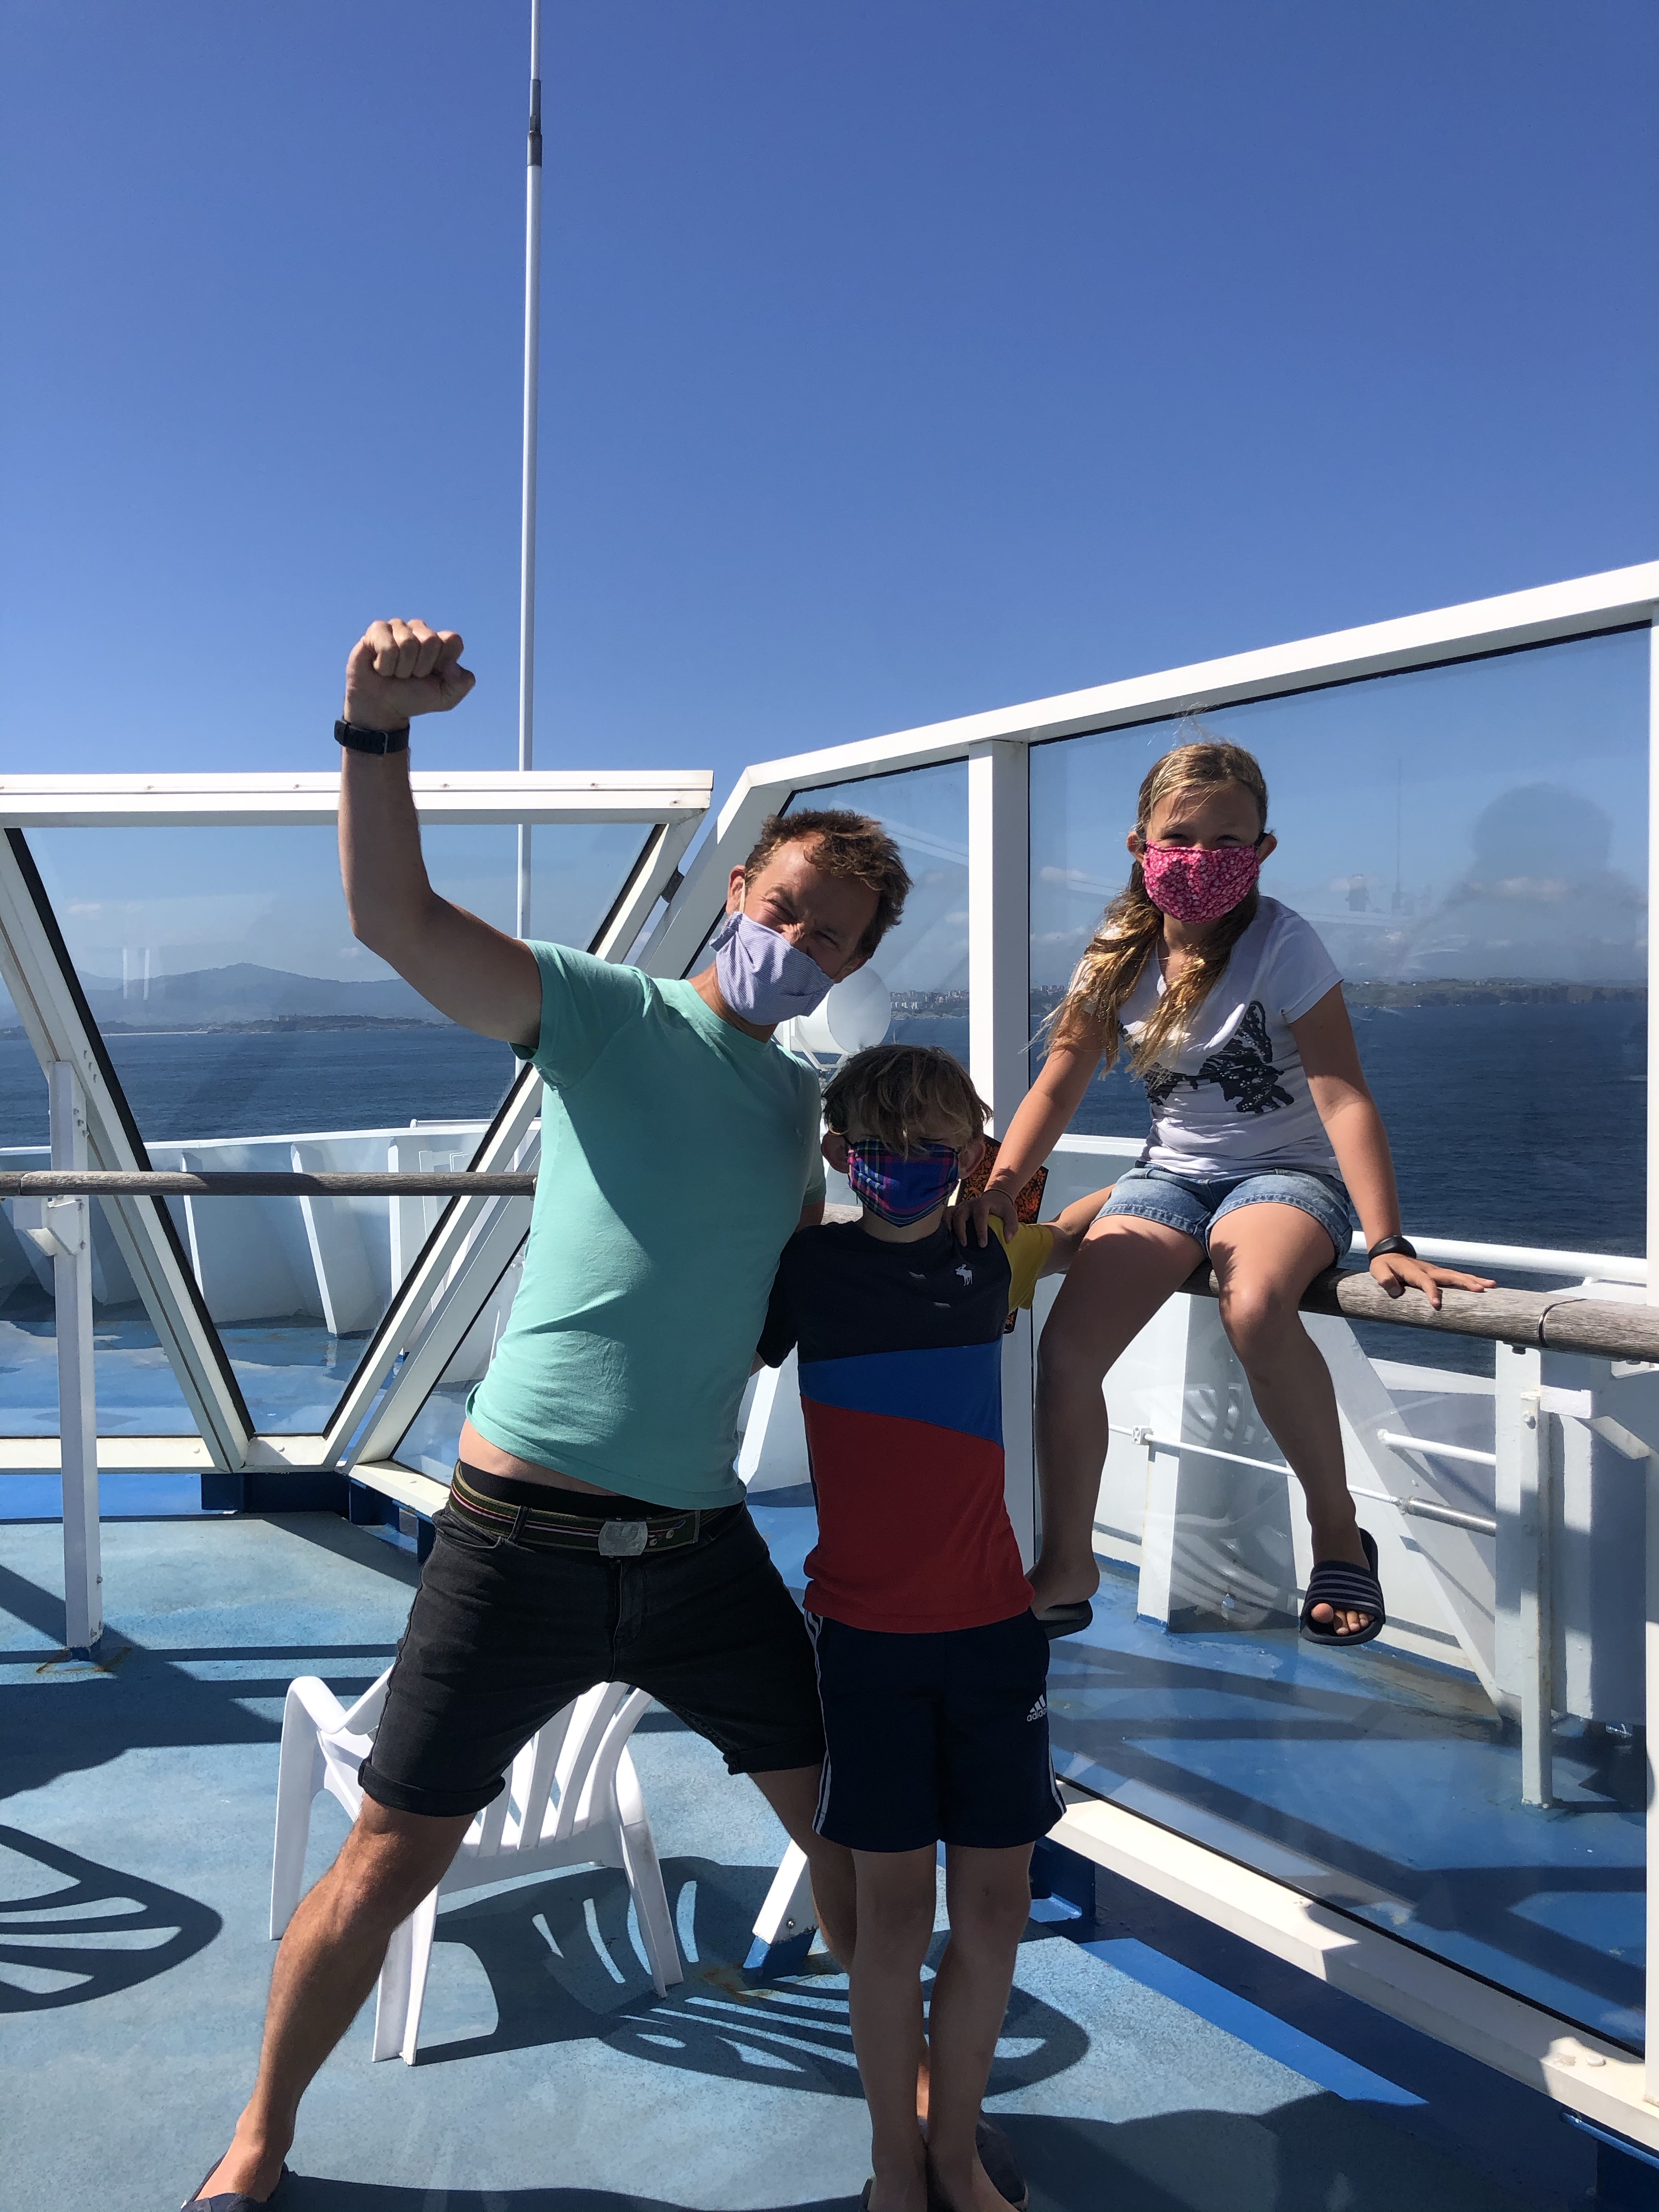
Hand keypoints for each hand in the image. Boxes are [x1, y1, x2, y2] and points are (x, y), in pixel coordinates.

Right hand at [343, 618, 474, 731]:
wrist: (382, 707)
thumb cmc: (413, 698)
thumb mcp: (445, 699)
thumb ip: (461, 684)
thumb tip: (452, 665)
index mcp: (441, 643)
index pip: (452, 640)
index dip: (442, 661)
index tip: (433, 674)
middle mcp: (421, 631)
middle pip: (430, 640)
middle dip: (420, 667)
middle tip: (411, 675)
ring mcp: (399, 627)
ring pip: (407, 643)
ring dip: (401, 668)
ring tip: (395, 672)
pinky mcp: (377, 630)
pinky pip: (387, 646)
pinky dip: (385, 665)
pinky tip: (380, 667)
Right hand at [949, 1183, 1019, 1247]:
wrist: (994, 1197)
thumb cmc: (1002, 1208)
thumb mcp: (1010, 1214)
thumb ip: (1011, 1225)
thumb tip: (1007, 1239)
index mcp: (983, 1203)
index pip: (980, 1216)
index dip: (980, 1230)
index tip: (983, 1244)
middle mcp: (969, 1203)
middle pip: (960, 1215)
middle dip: (961, 1231)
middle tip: (965, 1244)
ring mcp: (960, 1206)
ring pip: (949, 1213)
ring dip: (948, 1226)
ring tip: (951, 1240)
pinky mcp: (955, 1209)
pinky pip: (945, 1214)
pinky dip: (943, 1223)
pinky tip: (946, 1235)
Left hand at [1369, 1253, 1493, 1308]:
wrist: (1389, 1253)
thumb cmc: (1384, 1265)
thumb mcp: (1378, 1271)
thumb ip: (1384, 1280)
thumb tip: (1394, 1290)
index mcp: (1414, 1271)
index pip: (1425, 1282)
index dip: (1431, 1292)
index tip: (1436, 1305)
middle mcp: (1428, 1270)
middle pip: (1449, 1276)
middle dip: (1465, 1282)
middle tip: (1481, 1290)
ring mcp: (1436, 1270)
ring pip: (1457, 1275)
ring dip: (1474, 1280)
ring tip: (1492, 1285)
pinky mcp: (1439, 1273)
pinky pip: (1457, 1276)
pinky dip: (1471, 1279)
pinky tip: (1486, 1285)